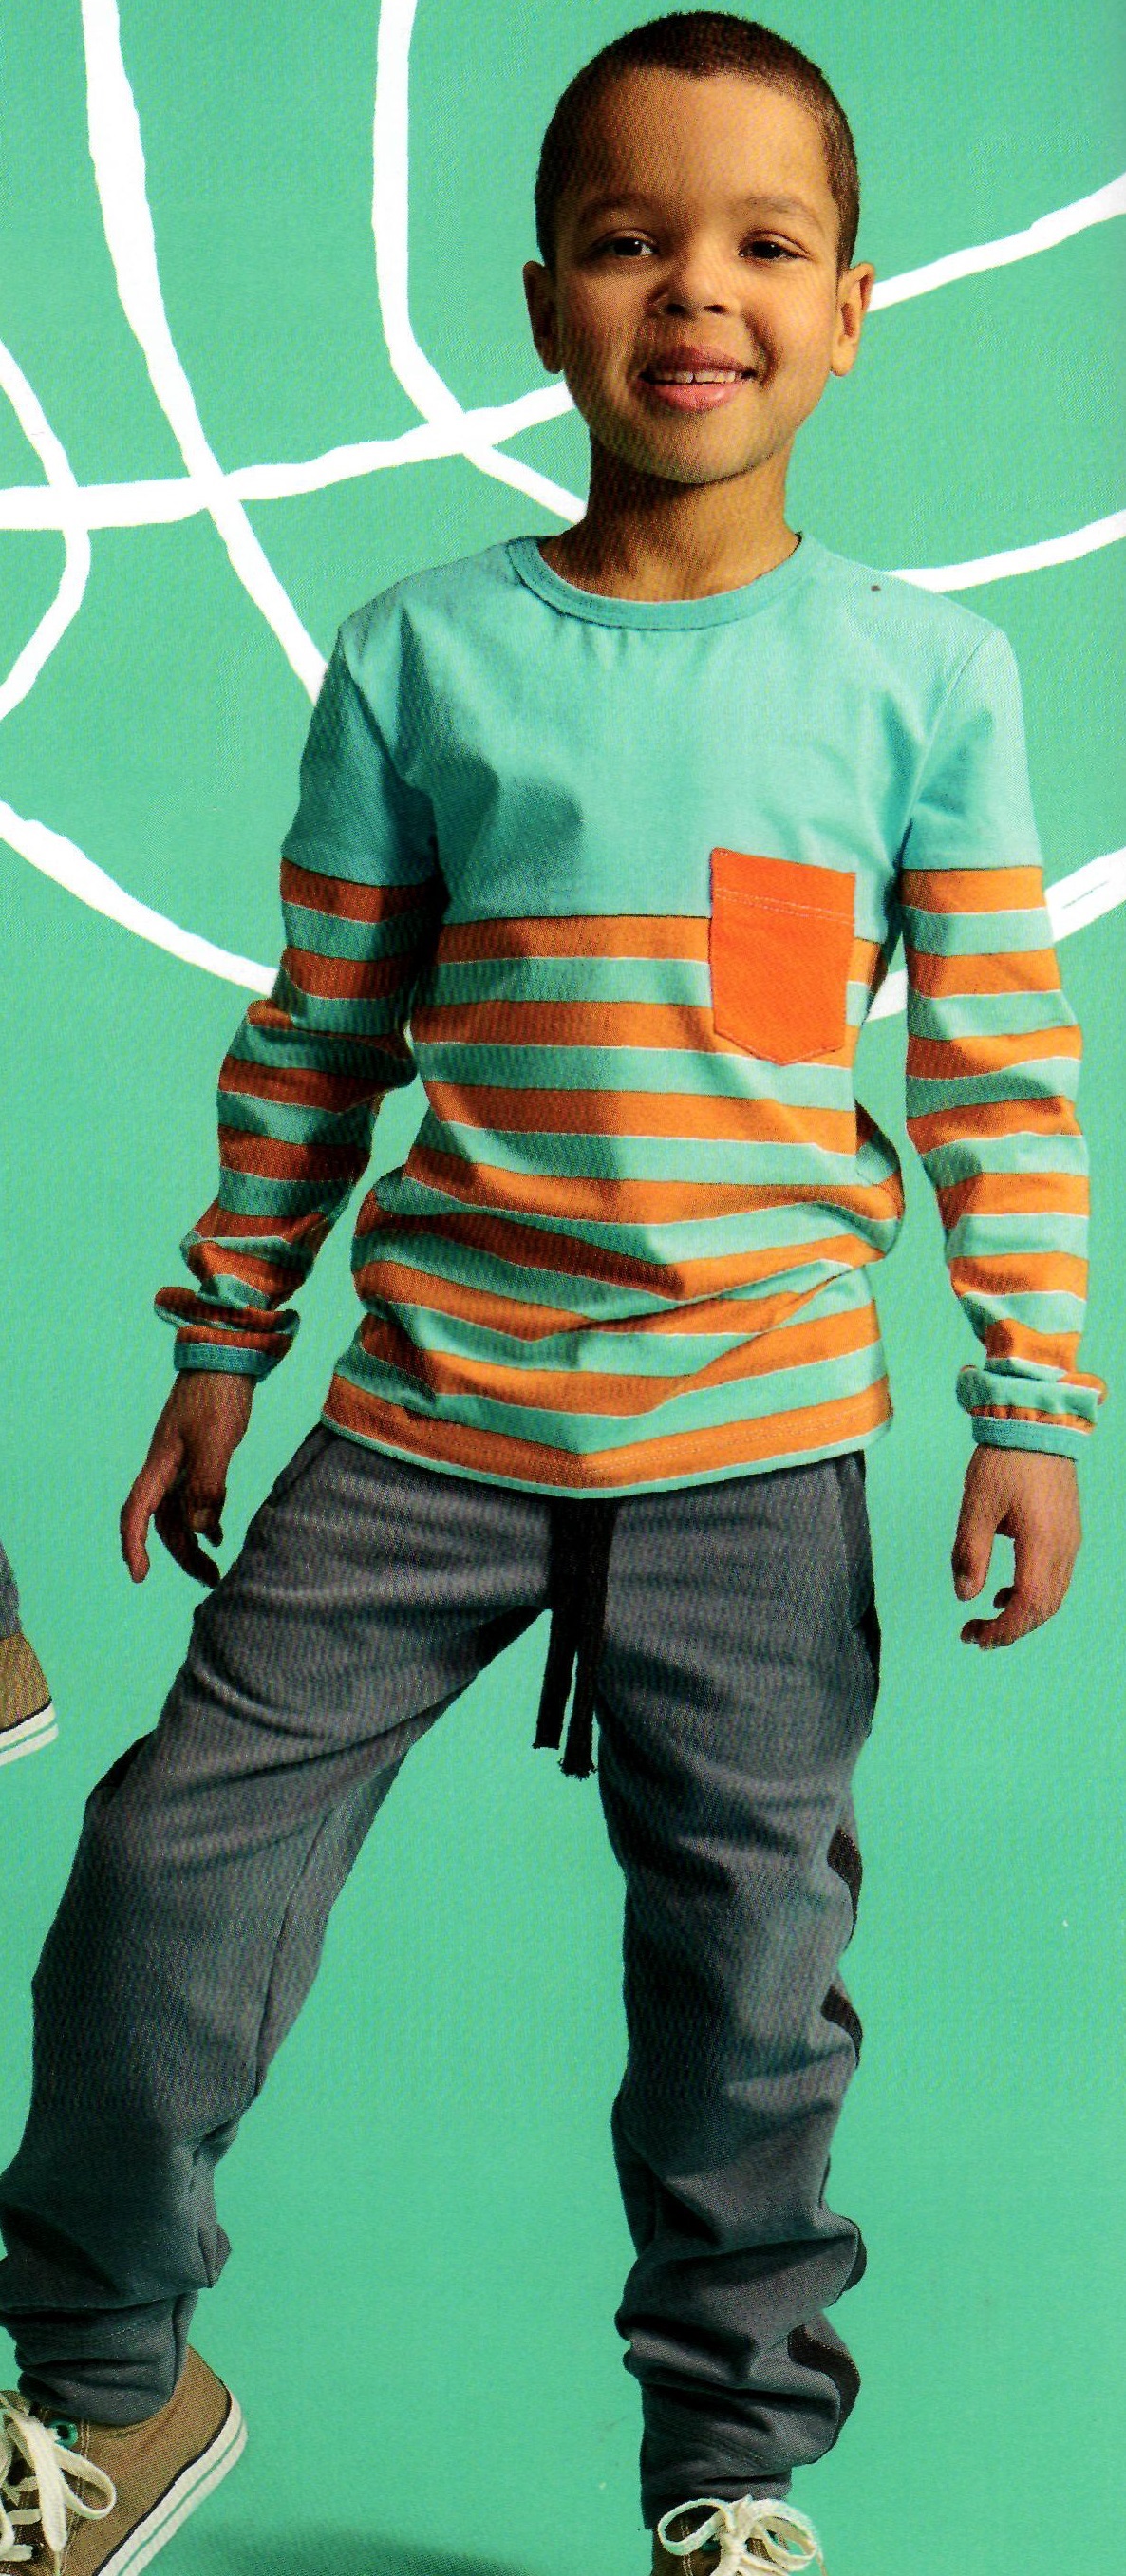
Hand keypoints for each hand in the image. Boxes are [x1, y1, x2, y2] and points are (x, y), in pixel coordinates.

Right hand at [120, 1372, 254, 1585]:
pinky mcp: (199, 1456)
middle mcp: (165, 1468)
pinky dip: (206, 1519)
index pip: (137, 1513)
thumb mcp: (215, 1440)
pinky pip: (195, 1498)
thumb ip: (207, 1485)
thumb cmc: (218, 1395)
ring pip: (179, 1514)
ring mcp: (181, 1462)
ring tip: (216, 1569)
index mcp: (161, 1464)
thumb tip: (198, 1530)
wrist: (227, 1357)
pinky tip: (219, 1535)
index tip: (140, 1577)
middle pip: (162, 1522)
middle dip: (181, 1555)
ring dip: (194, 1542)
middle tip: (210, 1581)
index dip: (134, 1546)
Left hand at [951, 1446, 1080, 1647]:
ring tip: (989, 1619)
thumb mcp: (976, 1508)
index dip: (1003, 1629)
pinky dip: (1033, 1594)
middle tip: (976, 1635)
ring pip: (1053, 1596)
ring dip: (1023, 1614)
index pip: (1028, 1605)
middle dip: (1011, 1629)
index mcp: (1042, 1545)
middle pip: (1044, 1608)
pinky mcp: (1067, 1532)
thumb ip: (970, 1554)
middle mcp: (1063, 1549)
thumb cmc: (1004, 1462)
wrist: (1036, 1426)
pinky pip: (1056, 1577)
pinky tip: (1005, 1592)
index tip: (975, 1637)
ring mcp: (1070, 1541)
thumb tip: (965, 1595)